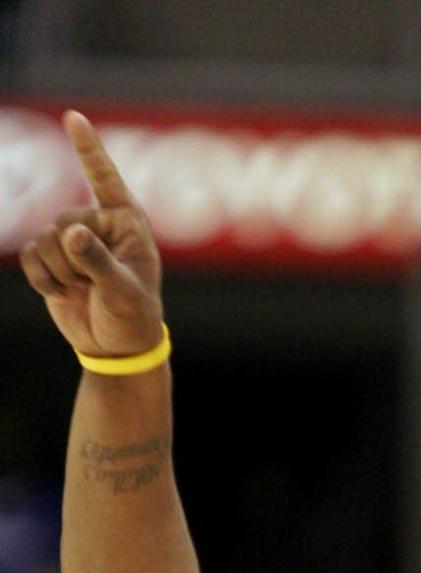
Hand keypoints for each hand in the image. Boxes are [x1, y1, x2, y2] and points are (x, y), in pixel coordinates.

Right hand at [18, 110, 163, 359]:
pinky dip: (43, 280)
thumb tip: (72, 233)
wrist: (116, 349)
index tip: (73, 117)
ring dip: (60, 273)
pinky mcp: (52, 259)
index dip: (88, 149)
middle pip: (62, 221)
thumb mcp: (122, 292)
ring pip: (44, 240)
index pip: (106, 179)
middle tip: (94, 285)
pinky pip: (31, 257)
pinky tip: (63, 294)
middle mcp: (98, 225)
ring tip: (84, 291)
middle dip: (73, 258)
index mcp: (126, 223)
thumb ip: (98, 261)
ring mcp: (73, 241)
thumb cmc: (133, 318)